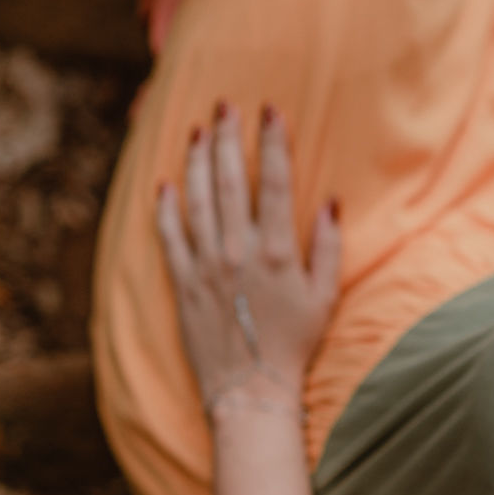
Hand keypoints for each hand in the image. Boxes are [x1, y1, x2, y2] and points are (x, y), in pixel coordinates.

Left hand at [156, 103, 340, 426]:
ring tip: (197, 130)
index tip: (271, 110)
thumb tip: (328, 201)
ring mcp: (205, 266)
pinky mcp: (182, 284)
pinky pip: (169, 237)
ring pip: (198, 200)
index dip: (272, 143)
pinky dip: (165, 208)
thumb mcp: (325, 296)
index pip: (274, 183)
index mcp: (277, 252)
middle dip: (228, 138)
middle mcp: (238, 252)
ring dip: (197, 161)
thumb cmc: (295, 343)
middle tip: (225, 105)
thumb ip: (327, 246)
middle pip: (231, 181)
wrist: (250, 389)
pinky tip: (165, 184)